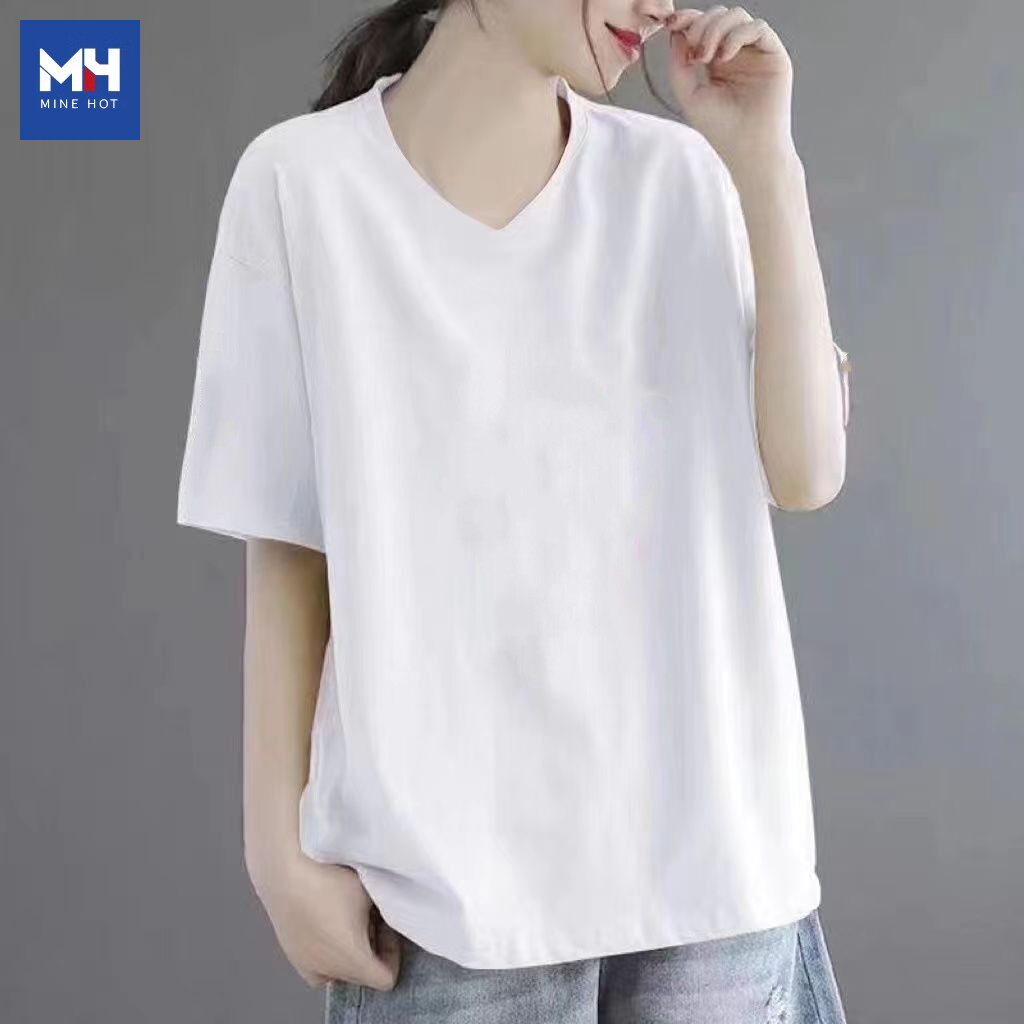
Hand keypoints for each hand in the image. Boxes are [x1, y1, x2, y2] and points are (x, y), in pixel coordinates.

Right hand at [250, 849, 401, 990]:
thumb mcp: (369, 890)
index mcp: (352, 959)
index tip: (388, 928)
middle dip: (372, 949)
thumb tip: (393, 914)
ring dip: (350, 951)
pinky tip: (329, 920)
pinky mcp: (292, 953)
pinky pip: (319, 964)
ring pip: (340, 970)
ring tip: (349, 916)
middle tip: (371, 916)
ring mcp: (306, 964)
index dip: (393, 953)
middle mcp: (328, 970)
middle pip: (363, 975)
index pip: (385, 978)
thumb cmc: (327, 877)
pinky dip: (329, 949)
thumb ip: (387, 910)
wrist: (284, 868)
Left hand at [665, 6, 795, 170]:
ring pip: (738, 16)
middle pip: (719, 16)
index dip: (688, 19)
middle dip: (701, 25)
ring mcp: (756, 52)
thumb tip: (677, 31)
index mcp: (716, 61)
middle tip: (693, 51)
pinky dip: (737, 35)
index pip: (703, 27)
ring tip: (706, 58)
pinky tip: (724, 58)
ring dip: (716, 29)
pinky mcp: (774, 55)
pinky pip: (758, 28)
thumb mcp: (689, 94)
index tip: (671, 23)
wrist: (746, 149)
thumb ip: (678, 64)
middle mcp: (737, 53)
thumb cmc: (720, 129)